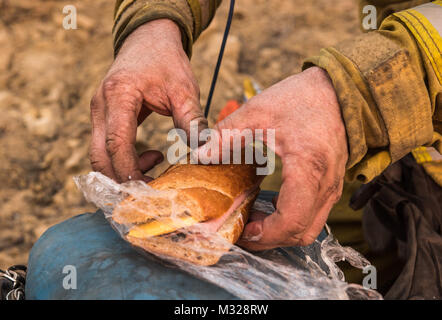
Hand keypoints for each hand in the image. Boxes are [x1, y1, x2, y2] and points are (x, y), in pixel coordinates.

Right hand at [89, 19, 206, 181]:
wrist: (148, 40)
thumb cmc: (166, 62)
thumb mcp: (184, 89)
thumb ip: (192, 121)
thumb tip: (203, 153)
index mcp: (119, 95)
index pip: (117, 144)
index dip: (130, 171)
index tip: (150, 187)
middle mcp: (101, 106)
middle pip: (99, 157)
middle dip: (121, 180)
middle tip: (152, 187)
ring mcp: (98, 112)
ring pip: (99, 155)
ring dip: (122, 171)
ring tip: (156, 163)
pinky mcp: (103, 117)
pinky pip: (106, 148)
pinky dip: (123, 161)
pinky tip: (151, 155)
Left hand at [199, 67, 347, 248]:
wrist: (336, 91)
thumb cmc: (301, 98)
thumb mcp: (258, 112)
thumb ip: (227, 136)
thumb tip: (200, 156)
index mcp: (309, 168)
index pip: (290, 220)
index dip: (264, 233)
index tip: (240, 229)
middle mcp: (326, 184)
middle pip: (300, 233)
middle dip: (269, 239)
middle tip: (241, 228)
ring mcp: (332, 187)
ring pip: (308, 228)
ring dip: (280, 231)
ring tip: (253, 218)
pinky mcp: (331, 186)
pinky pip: (312, 215)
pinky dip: (290, 220)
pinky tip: (269, 206)